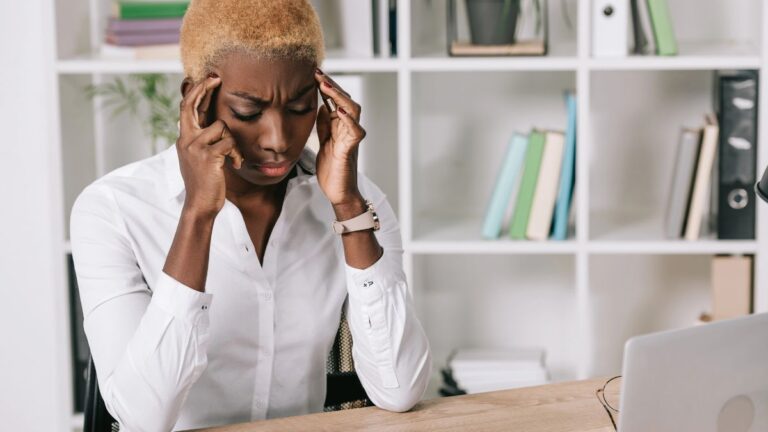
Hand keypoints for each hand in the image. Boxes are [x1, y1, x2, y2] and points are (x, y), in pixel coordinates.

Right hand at [176, 75, 244, 217]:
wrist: (200, 204)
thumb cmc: (205, 182)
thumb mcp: (199, 157)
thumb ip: (204, 140)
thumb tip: (215, 125)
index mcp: (184, 139)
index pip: (187, 109)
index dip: (196, 92)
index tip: (207, 79)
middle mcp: (186, 139)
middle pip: (192, 105)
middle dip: (204, 89)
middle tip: (216, 78)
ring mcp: (195, 146)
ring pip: (222, 127)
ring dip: (233, 143)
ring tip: (233, 158)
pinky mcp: (208, 155)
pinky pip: (229, 142)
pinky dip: (237, 154)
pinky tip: (236, 165)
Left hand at [314, 69, 367, 206]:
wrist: (339, 192)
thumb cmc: (332, 169)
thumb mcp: (324, 141)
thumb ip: (324, 124)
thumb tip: (320, 105)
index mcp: (339, 125)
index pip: (335, 99)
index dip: (326, 86)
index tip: (313, 72)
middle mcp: (348, 128)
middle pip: (345, 99)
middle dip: (332, 85)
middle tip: (317, 72)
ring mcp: (351, 138)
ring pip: (352, 110)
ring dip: (339, 96)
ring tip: (325, 85)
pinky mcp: (350, 150)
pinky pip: (355, 131)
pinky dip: (348, 120)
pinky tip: (338, 110)